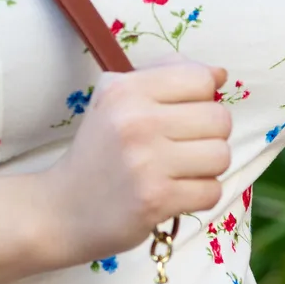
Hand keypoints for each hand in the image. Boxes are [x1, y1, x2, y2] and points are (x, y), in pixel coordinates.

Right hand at [44, 61, 231, 262]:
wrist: (62, 209)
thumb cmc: (99, 151)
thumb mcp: (116, 99)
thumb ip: (166, 75)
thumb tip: (220, 74)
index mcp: (126, 90)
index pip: (201, 79)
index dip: (202, 98)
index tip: (182, 115)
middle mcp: (136, 121)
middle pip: (220, 119)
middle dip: (210, 135)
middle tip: (183, 147)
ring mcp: (147, 162)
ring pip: (222, 155)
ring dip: (207, 168)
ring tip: (180, 171)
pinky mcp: (157, 199)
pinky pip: (212, 191)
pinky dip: (200, 195)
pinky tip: (175, 193)